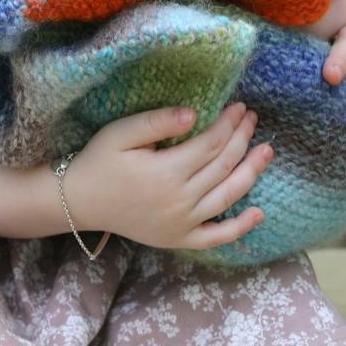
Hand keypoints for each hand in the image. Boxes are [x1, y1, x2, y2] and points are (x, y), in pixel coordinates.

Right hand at [65, 102, 272, 250]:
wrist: (79, 201)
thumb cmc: (98, 162)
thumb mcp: (120, 133)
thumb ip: (157, 122)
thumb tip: (194, 114)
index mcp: (167, 172)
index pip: (211, 144)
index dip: (229, 124)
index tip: (240, 107)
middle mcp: (180, 200)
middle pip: (223, 166)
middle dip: (242, 140)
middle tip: (253, 119)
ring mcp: (182, 223)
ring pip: (228, 196)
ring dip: (251, 173)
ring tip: (267, 151)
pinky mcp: (179, 238)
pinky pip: (216, 236)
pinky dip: (240, 227)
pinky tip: (258, 213)